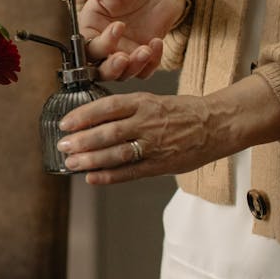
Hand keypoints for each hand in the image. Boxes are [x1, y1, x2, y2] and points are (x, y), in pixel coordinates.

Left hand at [56, 76, 279, 184]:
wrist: (217, 124)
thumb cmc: (185, 112)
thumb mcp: (155, 100)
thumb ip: (129, 110)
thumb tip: (98, 119)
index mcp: (144, 102)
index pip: (108, 107)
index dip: (84, 116)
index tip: (65, 123)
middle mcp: (146, 122)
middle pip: (108, 131)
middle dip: (82, 140)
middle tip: (63, 146)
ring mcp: (154, 144)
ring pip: (116, 152)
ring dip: (91, 160)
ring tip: (72, 163)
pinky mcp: (161, 164)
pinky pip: (131, 171)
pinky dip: (110, 176)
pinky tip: (93, 178)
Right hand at [59, 0, 185, 80]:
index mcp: (91, 27)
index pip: (88, 47)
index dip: (101, 43)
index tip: (119, 26)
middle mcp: (105, 44)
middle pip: (100, 70)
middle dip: (111, 68)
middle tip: (124, 58)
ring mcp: (124, 52)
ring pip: (123, 74)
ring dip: (133, 67)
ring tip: (147, 49)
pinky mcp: (143, 56)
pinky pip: (145, 70)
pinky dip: (152, 63)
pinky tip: (157, 42)